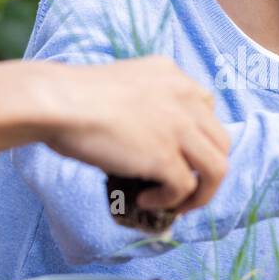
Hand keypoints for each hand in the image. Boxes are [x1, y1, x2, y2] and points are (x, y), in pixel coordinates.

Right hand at [44, 57, 229, 214]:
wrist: (57, 101)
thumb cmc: (71, 95)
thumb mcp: (121, 85)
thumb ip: (144, 103)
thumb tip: (144, 141)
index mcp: (172, 74)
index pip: (207, 108)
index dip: (199, 137)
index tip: (181, 154)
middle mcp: (184, 97)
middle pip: (221, 141)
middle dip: (207, 170)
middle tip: (183, 188)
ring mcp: (179, 127)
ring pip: (217, 169)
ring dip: (200, 193)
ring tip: (176, 205)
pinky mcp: (165, 156)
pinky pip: (185, 187)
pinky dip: (169, 201)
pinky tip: (146, 200)